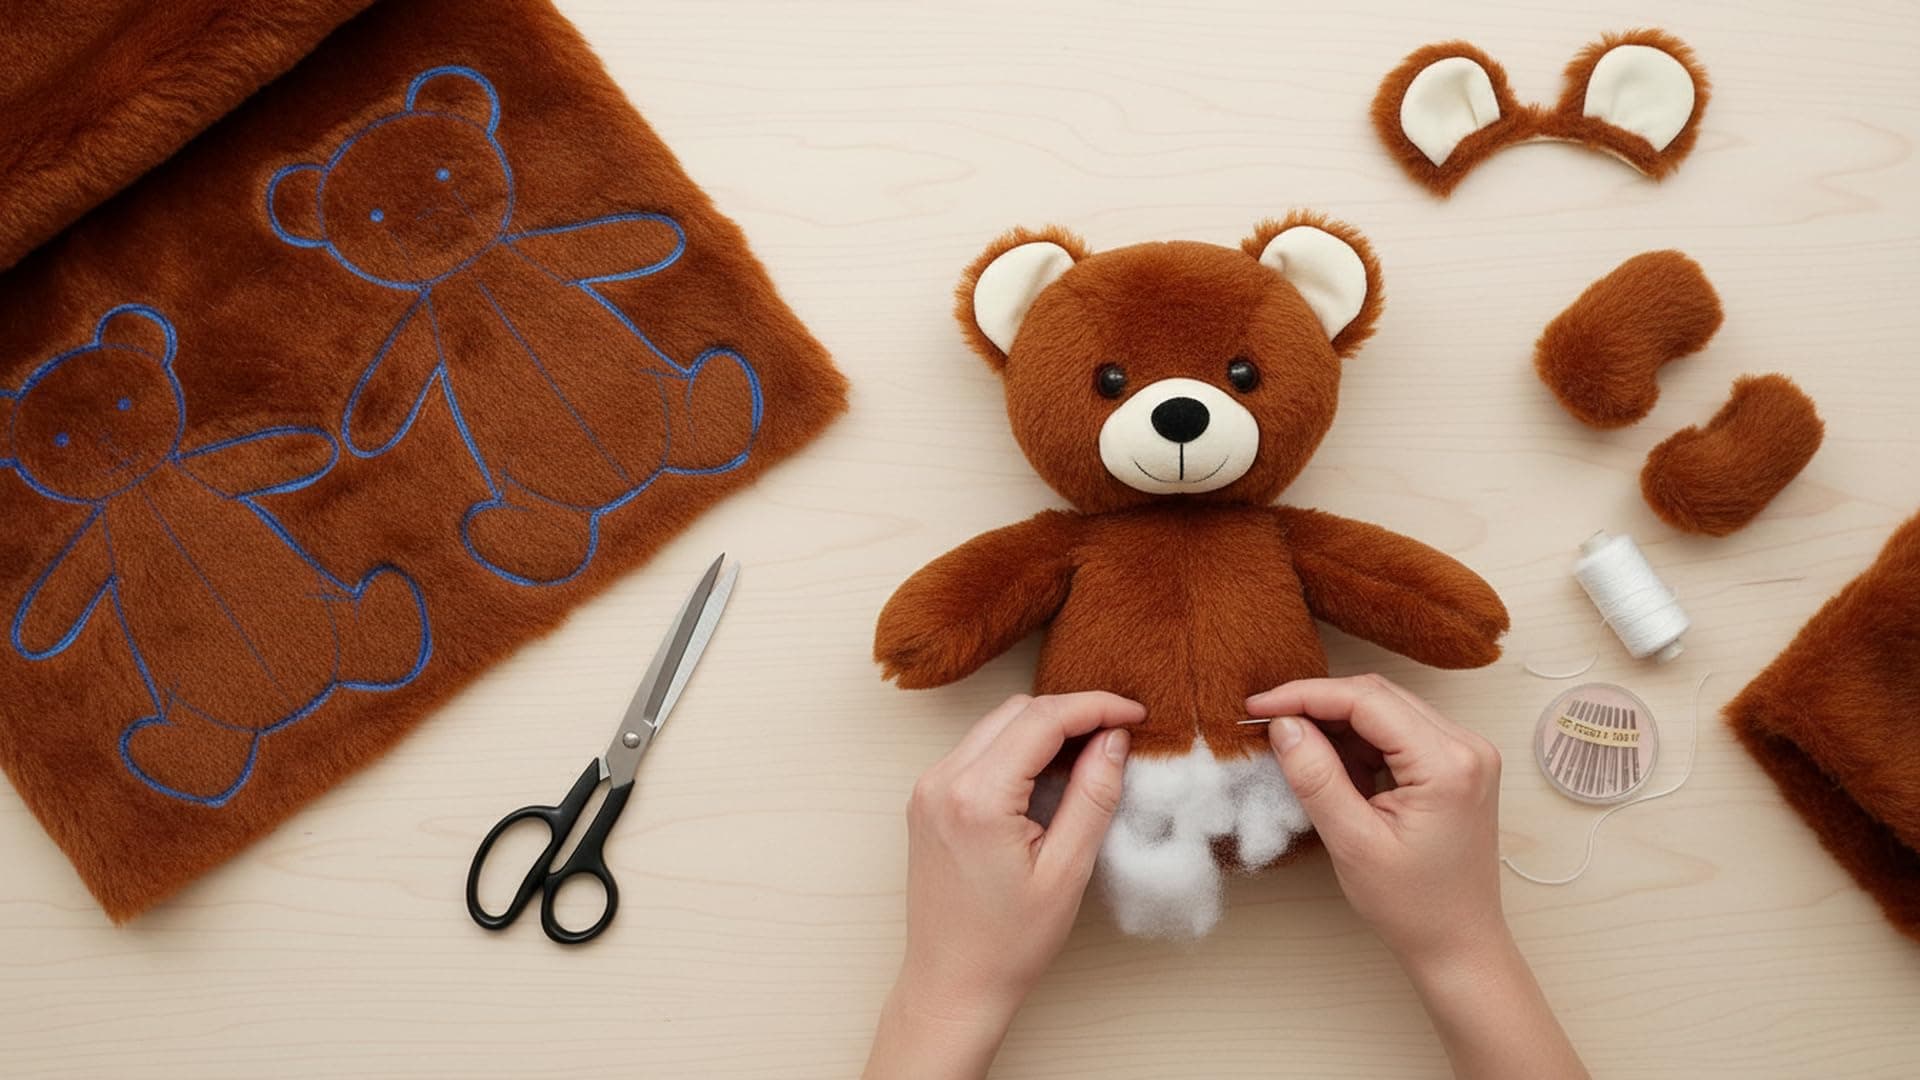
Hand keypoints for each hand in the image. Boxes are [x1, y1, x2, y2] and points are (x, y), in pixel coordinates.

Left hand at [865, 692, 1144, 1079]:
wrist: (951, 984)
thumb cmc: (1009, 943)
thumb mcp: (1067, 871)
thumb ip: (1093, 796)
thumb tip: (1114, 738)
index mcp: (976, 797)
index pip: (1043, 718)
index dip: (1096, 706)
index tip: (1137, 712)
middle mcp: (942, 781)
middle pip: (1017, 712)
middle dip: (1072, 713)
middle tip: (1119, 734)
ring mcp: (928, 788)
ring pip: (996, 725)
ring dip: (1044, 729)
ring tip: (1091, 756)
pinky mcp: (927, 800)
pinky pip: (978, 751)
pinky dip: (1017, 749)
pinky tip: (1050, 776)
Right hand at [1248, 676, 1587, 1079]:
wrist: (1458, 944)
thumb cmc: (1412, 906)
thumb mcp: (1353, 843)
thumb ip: (1316, 778)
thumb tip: (1283, 725)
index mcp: (1448, 764)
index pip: (1366, 701)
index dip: (1305, 696)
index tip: (1257, 706)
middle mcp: (1467, 746)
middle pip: (1378, 697)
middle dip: (1318, 705)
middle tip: (1267, 724)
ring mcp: (1466, 753)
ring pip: (1387, 709)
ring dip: (1338, 723)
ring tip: (1300, 755)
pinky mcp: (1457, 764)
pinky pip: (1399, 731)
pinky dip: (1360, 741)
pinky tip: (1335, 767)